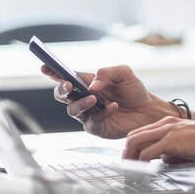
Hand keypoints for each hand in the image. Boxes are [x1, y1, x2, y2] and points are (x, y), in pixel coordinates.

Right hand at [41, 63, 169, 138]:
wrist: (149, 111)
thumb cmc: (134, 91)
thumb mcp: (123, 73)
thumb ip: (106, 73)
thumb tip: (92, 85)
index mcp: (85, 83)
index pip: (64, 76)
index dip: (52, 72)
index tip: (45, 66)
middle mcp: (83, 98)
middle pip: (61, 95)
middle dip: (61, 89)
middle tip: (68, 85)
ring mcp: (88, 114)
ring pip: (72, 110)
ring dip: (81, 103)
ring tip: (95, 98)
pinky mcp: (96, 128)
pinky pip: (92, 122)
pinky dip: (102, 113)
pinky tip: (113, 107)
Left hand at [122, 117, 194, 167]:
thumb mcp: (188, 147)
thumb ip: (174, 152)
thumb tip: (163, 160)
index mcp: (170, 124)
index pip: (142, 133)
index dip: (133, 147)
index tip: (130, 159)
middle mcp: (166, 124)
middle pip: (134, 136)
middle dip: (126, 152)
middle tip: (125, 166)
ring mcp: (168, 131)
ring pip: (136, 142)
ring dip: (129, 158)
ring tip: (128, 170)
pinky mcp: (171, 141)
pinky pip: (147, 153)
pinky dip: (140, 163)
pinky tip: (140, 172)